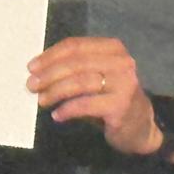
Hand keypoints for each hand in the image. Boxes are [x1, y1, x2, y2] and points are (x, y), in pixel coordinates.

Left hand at [27, 37, 159, 154]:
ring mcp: (123, 83)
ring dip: (55, 91)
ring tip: (41, 100)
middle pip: (76, 63)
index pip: (76, 46)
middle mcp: (121, 62)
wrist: (141, 127)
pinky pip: (86, 104)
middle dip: (49, 74)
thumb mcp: (96, 78)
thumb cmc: (112, 99)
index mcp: (113, 49)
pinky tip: (57, 115)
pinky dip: (67, 109)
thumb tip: (39, 72)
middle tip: (31, 85)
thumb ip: (75, 70)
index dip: (51, 55)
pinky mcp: (120, 106)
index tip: (32, 67)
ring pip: (80, 82)